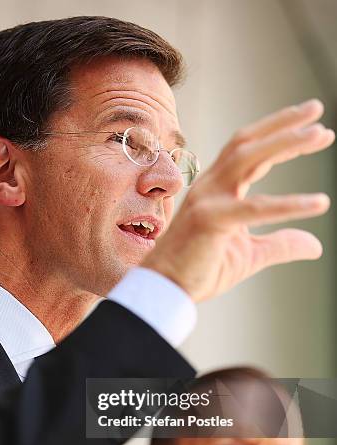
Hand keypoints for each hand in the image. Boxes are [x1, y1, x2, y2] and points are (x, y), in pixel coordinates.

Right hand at [143, 99, 334, 301]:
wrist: (165, 291)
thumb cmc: (200, 269)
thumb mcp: (251, 254)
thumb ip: (282, 243)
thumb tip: (316, 245)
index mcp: (217, 189)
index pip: (249, 152)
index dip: (280, 137)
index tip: (314, 129)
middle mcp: (210, 186)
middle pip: (247, 143)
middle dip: (283, 124)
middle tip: (318, 111)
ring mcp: (207, 199)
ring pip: (248, 158)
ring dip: (285, 142)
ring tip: (320, 134)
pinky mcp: (209, 220)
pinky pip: (255, 208)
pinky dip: (289, 203)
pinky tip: (320, 203)